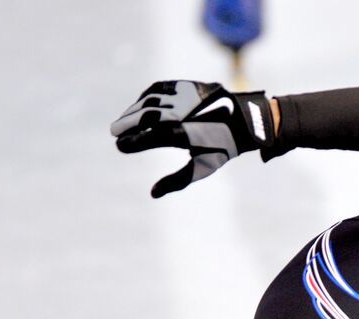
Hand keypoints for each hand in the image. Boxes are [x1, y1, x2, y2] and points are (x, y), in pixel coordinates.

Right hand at [110, 81, 274, 197]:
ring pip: (151, 100)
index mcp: (186, 134)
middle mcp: (184, 113)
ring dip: (134, 110)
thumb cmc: (221, 147)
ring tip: (123, 121)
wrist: (245, 120)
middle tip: (114, 134)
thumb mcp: (202, 167)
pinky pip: (160, 88)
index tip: (120, 147)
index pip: (152, 138)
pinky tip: (138, 105)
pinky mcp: (187, 85)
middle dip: (128, 124)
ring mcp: (185, 96)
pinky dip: (145, 96)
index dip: (134, 142)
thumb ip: (177, 180)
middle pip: (147, 116)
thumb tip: (153, 193)